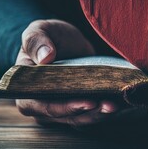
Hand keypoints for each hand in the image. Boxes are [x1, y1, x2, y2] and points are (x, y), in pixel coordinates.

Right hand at [15, 19, 138, 127]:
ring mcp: (62, 109)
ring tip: (117, 105)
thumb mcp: (39, 30)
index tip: (85, 102)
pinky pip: (92, 114)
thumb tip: (45, 56)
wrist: (65, 42)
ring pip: (81, 118)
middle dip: (89, 112)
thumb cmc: (48, 37)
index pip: (41, 105)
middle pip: (66, 116)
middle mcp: (42, 105)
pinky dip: (106, 110)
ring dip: (100, 114)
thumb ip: (36, 40)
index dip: (63, 107)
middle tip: (109, 105)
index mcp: (25, 89)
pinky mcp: (80, 107)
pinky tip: (122, 103)